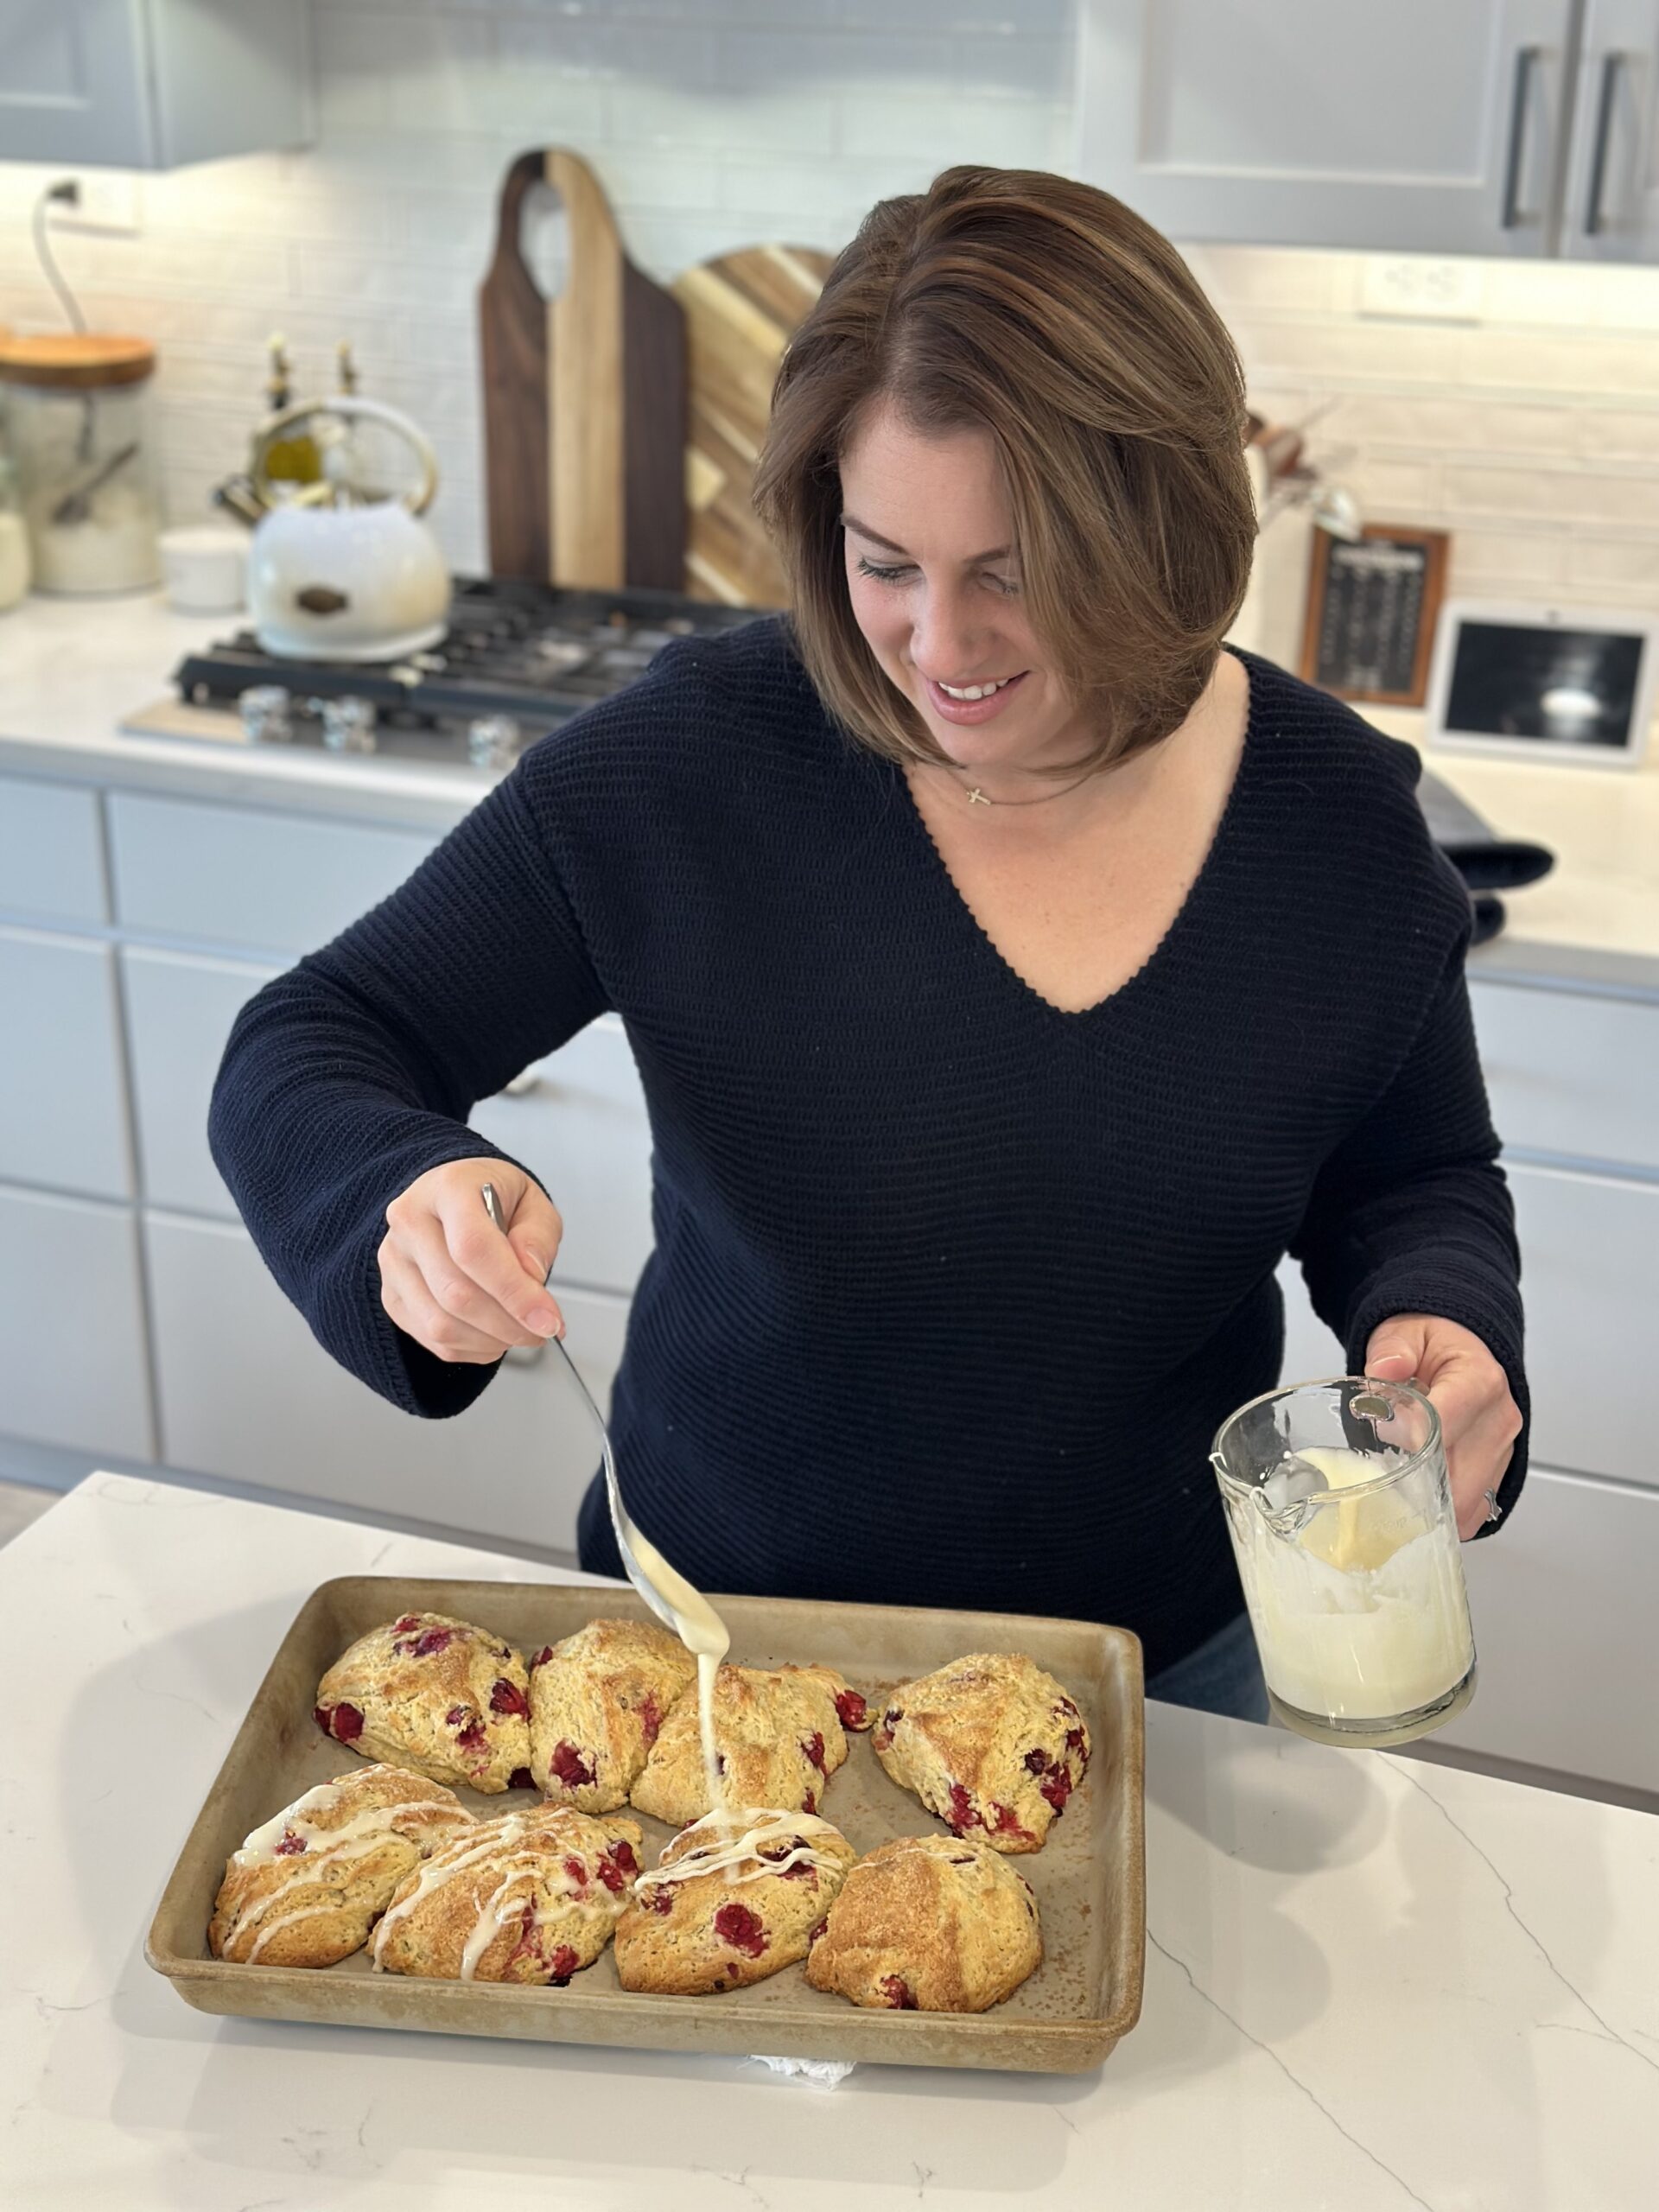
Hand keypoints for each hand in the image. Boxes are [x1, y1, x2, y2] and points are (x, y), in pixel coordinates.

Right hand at [378, 1159, 564, 1364]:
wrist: (453, 1200)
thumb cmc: (493, 1199)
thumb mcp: (532, 1203)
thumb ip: (538, 1237)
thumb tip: (531, 1276)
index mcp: (447, 1188)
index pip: (474, 1248)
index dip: (514, 1291)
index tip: (547, 1318)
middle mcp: (411, 1222)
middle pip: (456, 1293)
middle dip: (509, 1324)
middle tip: (542, 1329)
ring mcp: (394, 1261)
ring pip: (441, 1324)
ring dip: (491, 1340)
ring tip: (520, 1330)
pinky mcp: (392, 1295)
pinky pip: (431, 1339)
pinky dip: (471, 1348)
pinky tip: (493, 1334)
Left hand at [1364, 1314, 1521, 1538]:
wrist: (1461, 1347)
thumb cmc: (1433, 1342)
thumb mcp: (1404, 1332)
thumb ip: (1392, 1349)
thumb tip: (1384, 1370)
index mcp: (1480, 1382)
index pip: (1447, 1430)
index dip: (1410, 1449)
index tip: (1382, 1452)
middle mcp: (1500, 1419)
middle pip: (1461, 1481)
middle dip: (1417, 1492)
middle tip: (1379, 1487)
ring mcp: (1503, 1449)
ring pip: (1470, 1504)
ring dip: (1432, 1509)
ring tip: (1397, 1495)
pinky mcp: (1499, 1469)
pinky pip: (1477, 1510)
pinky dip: (1448, 1515)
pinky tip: (1420, 1504)